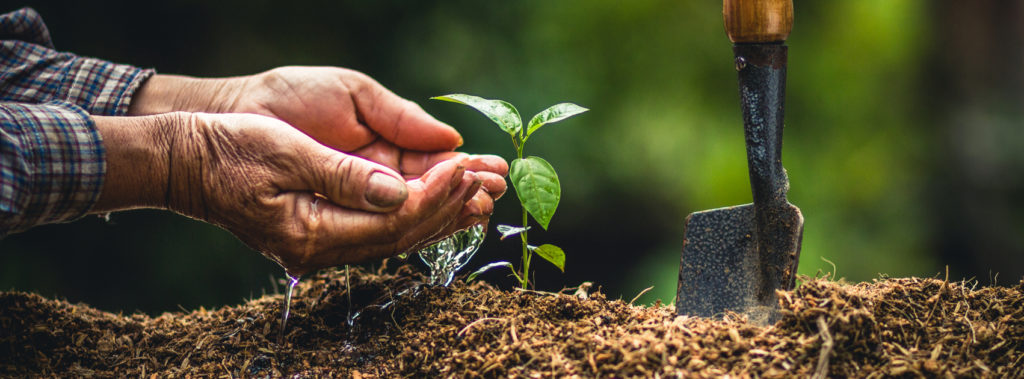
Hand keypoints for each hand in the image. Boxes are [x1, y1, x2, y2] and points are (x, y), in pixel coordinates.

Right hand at [93, 112, 492, 274]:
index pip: (391, 223)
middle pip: (401, 235)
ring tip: (481, 189)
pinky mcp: (323, 228)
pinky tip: (441, 196)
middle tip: (488, 177)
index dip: (433, 196)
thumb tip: (400, 193)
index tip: (464, 166)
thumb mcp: (285, 152)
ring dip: (439, 210)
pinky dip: (415, 210)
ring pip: (395, 234)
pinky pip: (380, 226)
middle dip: (449, 205)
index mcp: (310, 233)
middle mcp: (319, 249)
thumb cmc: (228, 149)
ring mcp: (321, 244)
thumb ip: (344, 176)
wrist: (186, 160)